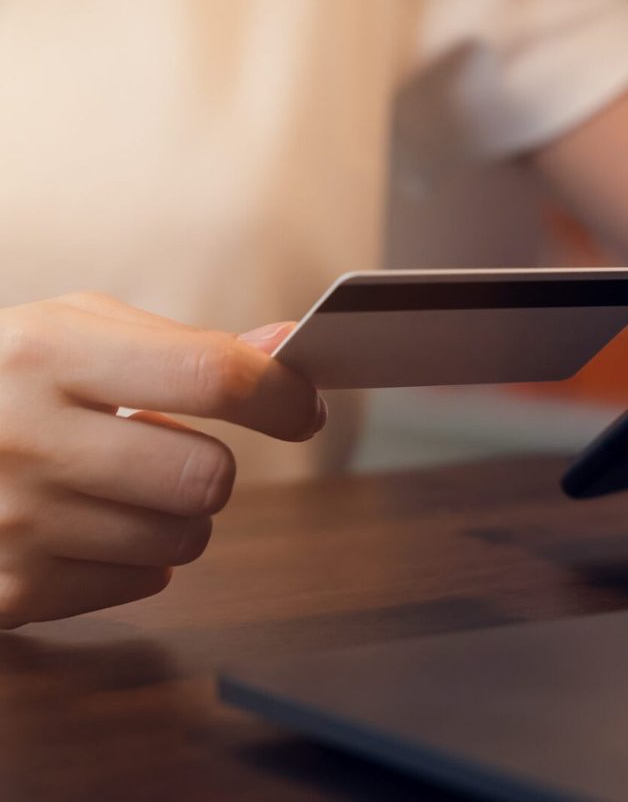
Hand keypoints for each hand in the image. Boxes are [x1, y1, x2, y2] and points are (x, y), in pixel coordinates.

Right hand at [0, 293, 322, 628]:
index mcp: (43, 352)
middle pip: (208, 475)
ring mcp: (13, 521)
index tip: (301, 406)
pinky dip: (128, 559)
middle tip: (165, 450)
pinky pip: (144, 583)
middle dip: (209, 465)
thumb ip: (184, 344)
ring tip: (110, 486)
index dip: (279, 394)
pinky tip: (76, 526)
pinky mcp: (9, 591)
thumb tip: (288, 346)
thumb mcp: (70, 334)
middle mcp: (23, 437)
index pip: (211, 375)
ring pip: (185, 538)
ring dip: (171, 515)